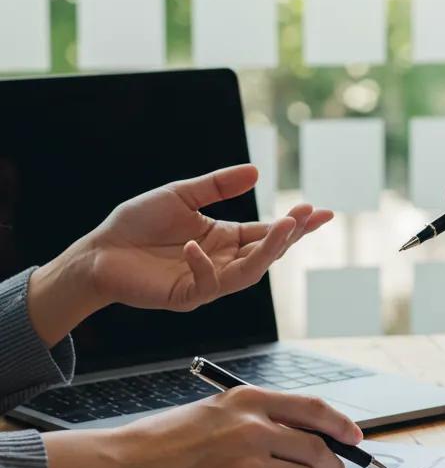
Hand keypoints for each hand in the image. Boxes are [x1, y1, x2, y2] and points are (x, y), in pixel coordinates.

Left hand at [28, 164, 331, 344]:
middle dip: (290, 236)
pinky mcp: (186, 296)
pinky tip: (193, 246)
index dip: (296, 224)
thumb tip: (256, 171)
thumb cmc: (138, 223)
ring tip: (282, 227)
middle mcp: (223, 262)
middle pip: (267, 254)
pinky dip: (204, 266)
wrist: (99, 250)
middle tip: (305, 216)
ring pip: (248, 274)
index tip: (322, 211)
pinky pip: (206, 284)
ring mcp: (207, 281)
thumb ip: (218, 185)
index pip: (269, 233)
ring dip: (266, 252)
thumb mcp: (181, 194)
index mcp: (226, 239)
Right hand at [43, 387, 361, 467]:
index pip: (314, 409)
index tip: (357, 437)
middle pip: (318, 449)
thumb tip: (309, 437)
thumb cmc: (169, 438)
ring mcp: (249, 465)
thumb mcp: (219, 410)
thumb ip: (263, 417)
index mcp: (251, 400)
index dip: (342, 424)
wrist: (126, 465)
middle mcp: (255, 429)